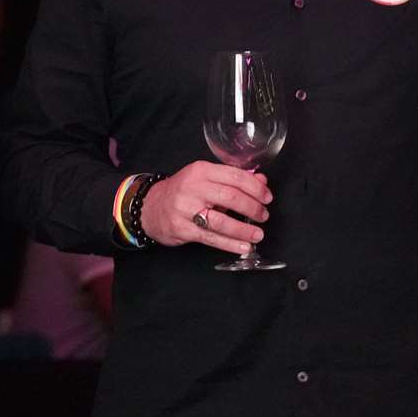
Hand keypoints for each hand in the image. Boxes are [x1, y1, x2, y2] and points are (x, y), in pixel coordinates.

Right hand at [139, 161, 270, 254]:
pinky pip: (211, 237)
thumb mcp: (204, 179)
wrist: (150, 207)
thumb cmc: (182, 192)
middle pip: (230, 197)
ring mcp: (185, 209)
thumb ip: (232, 179)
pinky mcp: (182, 228)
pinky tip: (243, 246)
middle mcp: (192, 187)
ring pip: (221, 220)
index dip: (255, 188)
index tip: (267, 197)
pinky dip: (230, 243)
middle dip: (252, 208)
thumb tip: (261, 180)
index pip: (234, 176)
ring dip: (244, 229)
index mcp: (200, 171)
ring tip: (258, 234)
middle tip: (264, 215)